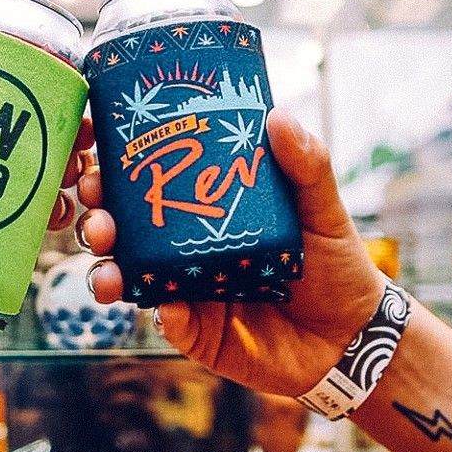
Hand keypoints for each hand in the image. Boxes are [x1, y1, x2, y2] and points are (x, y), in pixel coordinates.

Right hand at [77, 108, 384, 396]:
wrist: (354, 335)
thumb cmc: (336, 266)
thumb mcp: (322, 209)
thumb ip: (305, 166)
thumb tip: (279, 115)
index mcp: (206, 214)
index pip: (150, 189)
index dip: (115, 176)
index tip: (98, 160)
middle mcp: (188, 253)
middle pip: (127, 235)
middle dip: (99, 224)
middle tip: (97, 219)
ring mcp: (189, 294)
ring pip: (133, 281)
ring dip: (108, 274)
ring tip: (107, 272)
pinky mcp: (200, 336)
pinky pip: (170, 324)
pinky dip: (164, 315)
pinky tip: (168, 307)